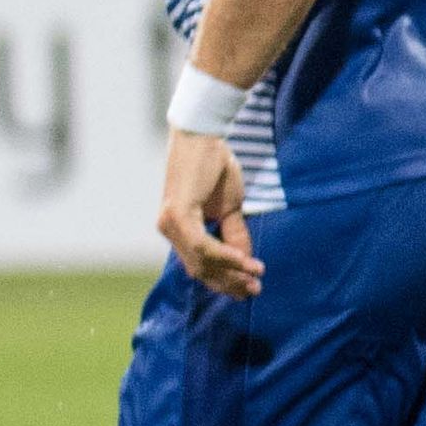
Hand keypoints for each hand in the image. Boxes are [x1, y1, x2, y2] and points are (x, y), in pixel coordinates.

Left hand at [157, 126, 261, 297]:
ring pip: (201, 261)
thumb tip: (247, 261)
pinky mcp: (177, 216)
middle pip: (200, 269)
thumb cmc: (214, 165)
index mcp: (179, 229)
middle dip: (229, 282)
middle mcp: (169, 230)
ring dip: (231, 271)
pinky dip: (224, 255)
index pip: (200, 264)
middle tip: (254, 290)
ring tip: (256, 275)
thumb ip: (235, 234)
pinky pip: (202, 246)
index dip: (225, 279)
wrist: (203, 136)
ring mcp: (170, 224)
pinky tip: (244, 260)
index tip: (250, 288)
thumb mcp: (230, 206)